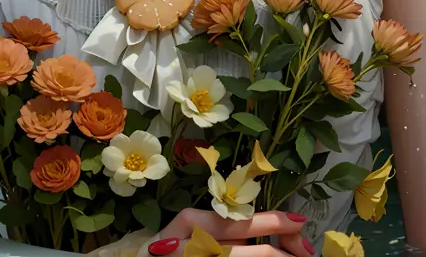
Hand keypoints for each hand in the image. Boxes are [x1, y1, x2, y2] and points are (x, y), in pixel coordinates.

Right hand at [156, 208, 314, 256]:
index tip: (299, 222)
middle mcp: (197, 247)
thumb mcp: (191, 228)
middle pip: (252, 252)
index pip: (243, 222)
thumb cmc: (170, 246)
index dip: (275, 223)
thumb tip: (262, 229)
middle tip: (306, 251)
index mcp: (194, 223)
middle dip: (285, 253)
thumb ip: (220, 227)